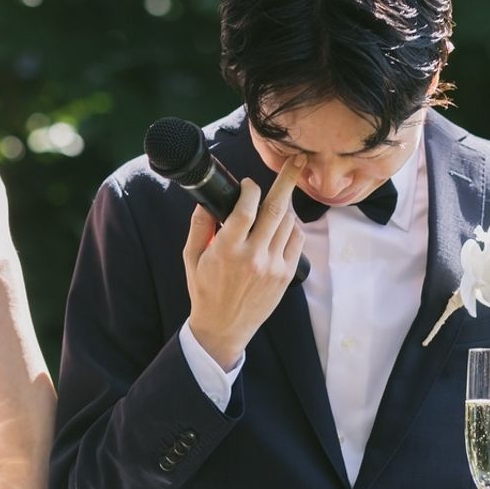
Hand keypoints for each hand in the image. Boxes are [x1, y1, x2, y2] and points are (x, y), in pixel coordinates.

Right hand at [183, 157, 305, 369]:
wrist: (223, 328)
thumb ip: (199, 227)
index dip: (250, 189)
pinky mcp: (285, 275)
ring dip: (284, 207)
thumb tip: (208, 201)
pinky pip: (297, 240)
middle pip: (276, 208)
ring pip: (289, 223)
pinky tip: (281, 227)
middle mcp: (253, 256)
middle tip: (297, 160)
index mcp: (227, 249)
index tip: (249, 184)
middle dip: (288, 179)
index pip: (246, 208)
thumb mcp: (192, 258)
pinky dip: (292, 228)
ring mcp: (273, 266)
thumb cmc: (204, 290)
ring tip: (275, 204)